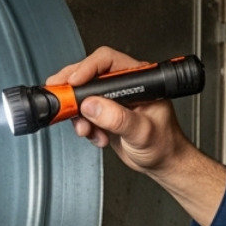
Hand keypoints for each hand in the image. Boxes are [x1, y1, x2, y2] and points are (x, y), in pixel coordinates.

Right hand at [46, 47, 225, 225]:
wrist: (163, 163)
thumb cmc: (164, 145)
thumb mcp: (142, 132)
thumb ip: (118, 118)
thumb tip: (93, 105)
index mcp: (139, 80)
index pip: (107, 61)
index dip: (87, 68)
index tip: (74, 82)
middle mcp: (124, 86)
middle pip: (89, 76)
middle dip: (73, 90)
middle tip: (61, 99)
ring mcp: (113, 101)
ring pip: (83, 97)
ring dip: (78, 114)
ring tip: (87, 129)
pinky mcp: (105, 115)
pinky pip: (84, 114)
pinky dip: (85, 127)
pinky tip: (98, 137)